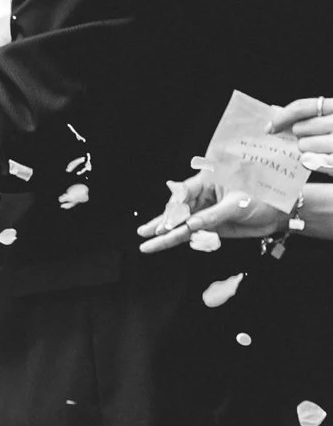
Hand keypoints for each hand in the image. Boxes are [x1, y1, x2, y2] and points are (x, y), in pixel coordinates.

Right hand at [140, 172, 285, 251]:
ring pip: (180, 224)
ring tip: (145, 241)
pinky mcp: (211, 226)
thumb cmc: (263, 197)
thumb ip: (213, 215)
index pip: (183, 194)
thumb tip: (192, 225)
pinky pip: (190, 234)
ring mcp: (205, 212)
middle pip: (177, 211)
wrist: (280, 212)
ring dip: (163, 233)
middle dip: (162, 222)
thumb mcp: (237, 204)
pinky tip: (161, 243)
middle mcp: (203, 197)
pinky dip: (177, 239)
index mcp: (207, 182)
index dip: (173, 209)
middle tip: (147, 233)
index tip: (168, 222)